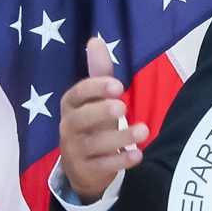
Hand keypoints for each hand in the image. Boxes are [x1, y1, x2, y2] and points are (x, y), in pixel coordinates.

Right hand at [58, 34, 141, 206]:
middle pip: (78, 120)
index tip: (118, 85)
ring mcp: (75, 152)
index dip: (95, 89)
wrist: (82, 168)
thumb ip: (98, 72)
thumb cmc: (92, 125)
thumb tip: (96, 39)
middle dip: (100, 112)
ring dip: (118, 138)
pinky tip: (138, 155)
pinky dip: (119, 161)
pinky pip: (101, 166)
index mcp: (70, 107)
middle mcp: (68, 128)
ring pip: (92, 145)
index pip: (76, 95)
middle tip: (123, 106)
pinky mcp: (86, 171)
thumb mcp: (96, 99)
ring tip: (143, 131)